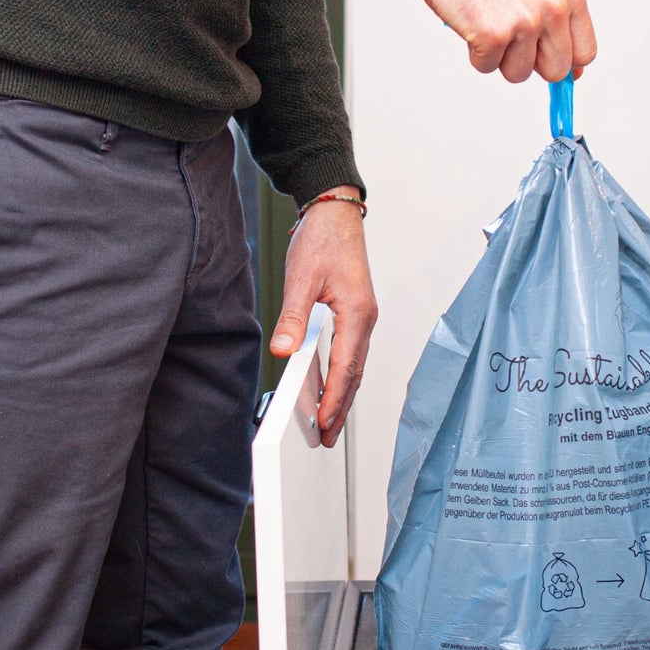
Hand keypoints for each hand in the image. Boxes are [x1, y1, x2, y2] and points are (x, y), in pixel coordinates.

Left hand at [269, 188, 375, 447]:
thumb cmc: (323, 239)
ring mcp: (363, 317)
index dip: (335, 399)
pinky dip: (342, 373)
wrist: (335, 213)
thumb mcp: (301, 279)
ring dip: (343, 393)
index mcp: (357, 313)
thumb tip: (283, 350)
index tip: (325, 423)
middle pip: (354, 373)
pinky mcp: (356, 312)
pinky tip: (329, 384)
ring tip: (329, 420)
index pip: (345, 367)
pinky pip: (351, 352)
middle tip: (328, 436)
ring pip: (354, 365)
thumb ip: (293, 317)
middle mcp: (366, 319)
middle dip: (341, 407)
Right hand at [410, 0, 596, 84]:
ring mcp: (525, 23)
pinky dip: (475, 52)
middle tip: (510, 36)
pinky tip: (473, 23)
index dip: (563, 62)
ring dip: (499, 57)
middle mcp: (553, 8)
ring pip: (519, 74)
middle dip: (530, 63)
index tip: (546, 59)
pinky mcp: (494, 36)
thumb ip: (557, 23)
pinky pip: (487, 68)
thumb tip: (571, 70)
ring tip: (488, 22)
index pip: (584, 53)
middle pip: (556, 70)